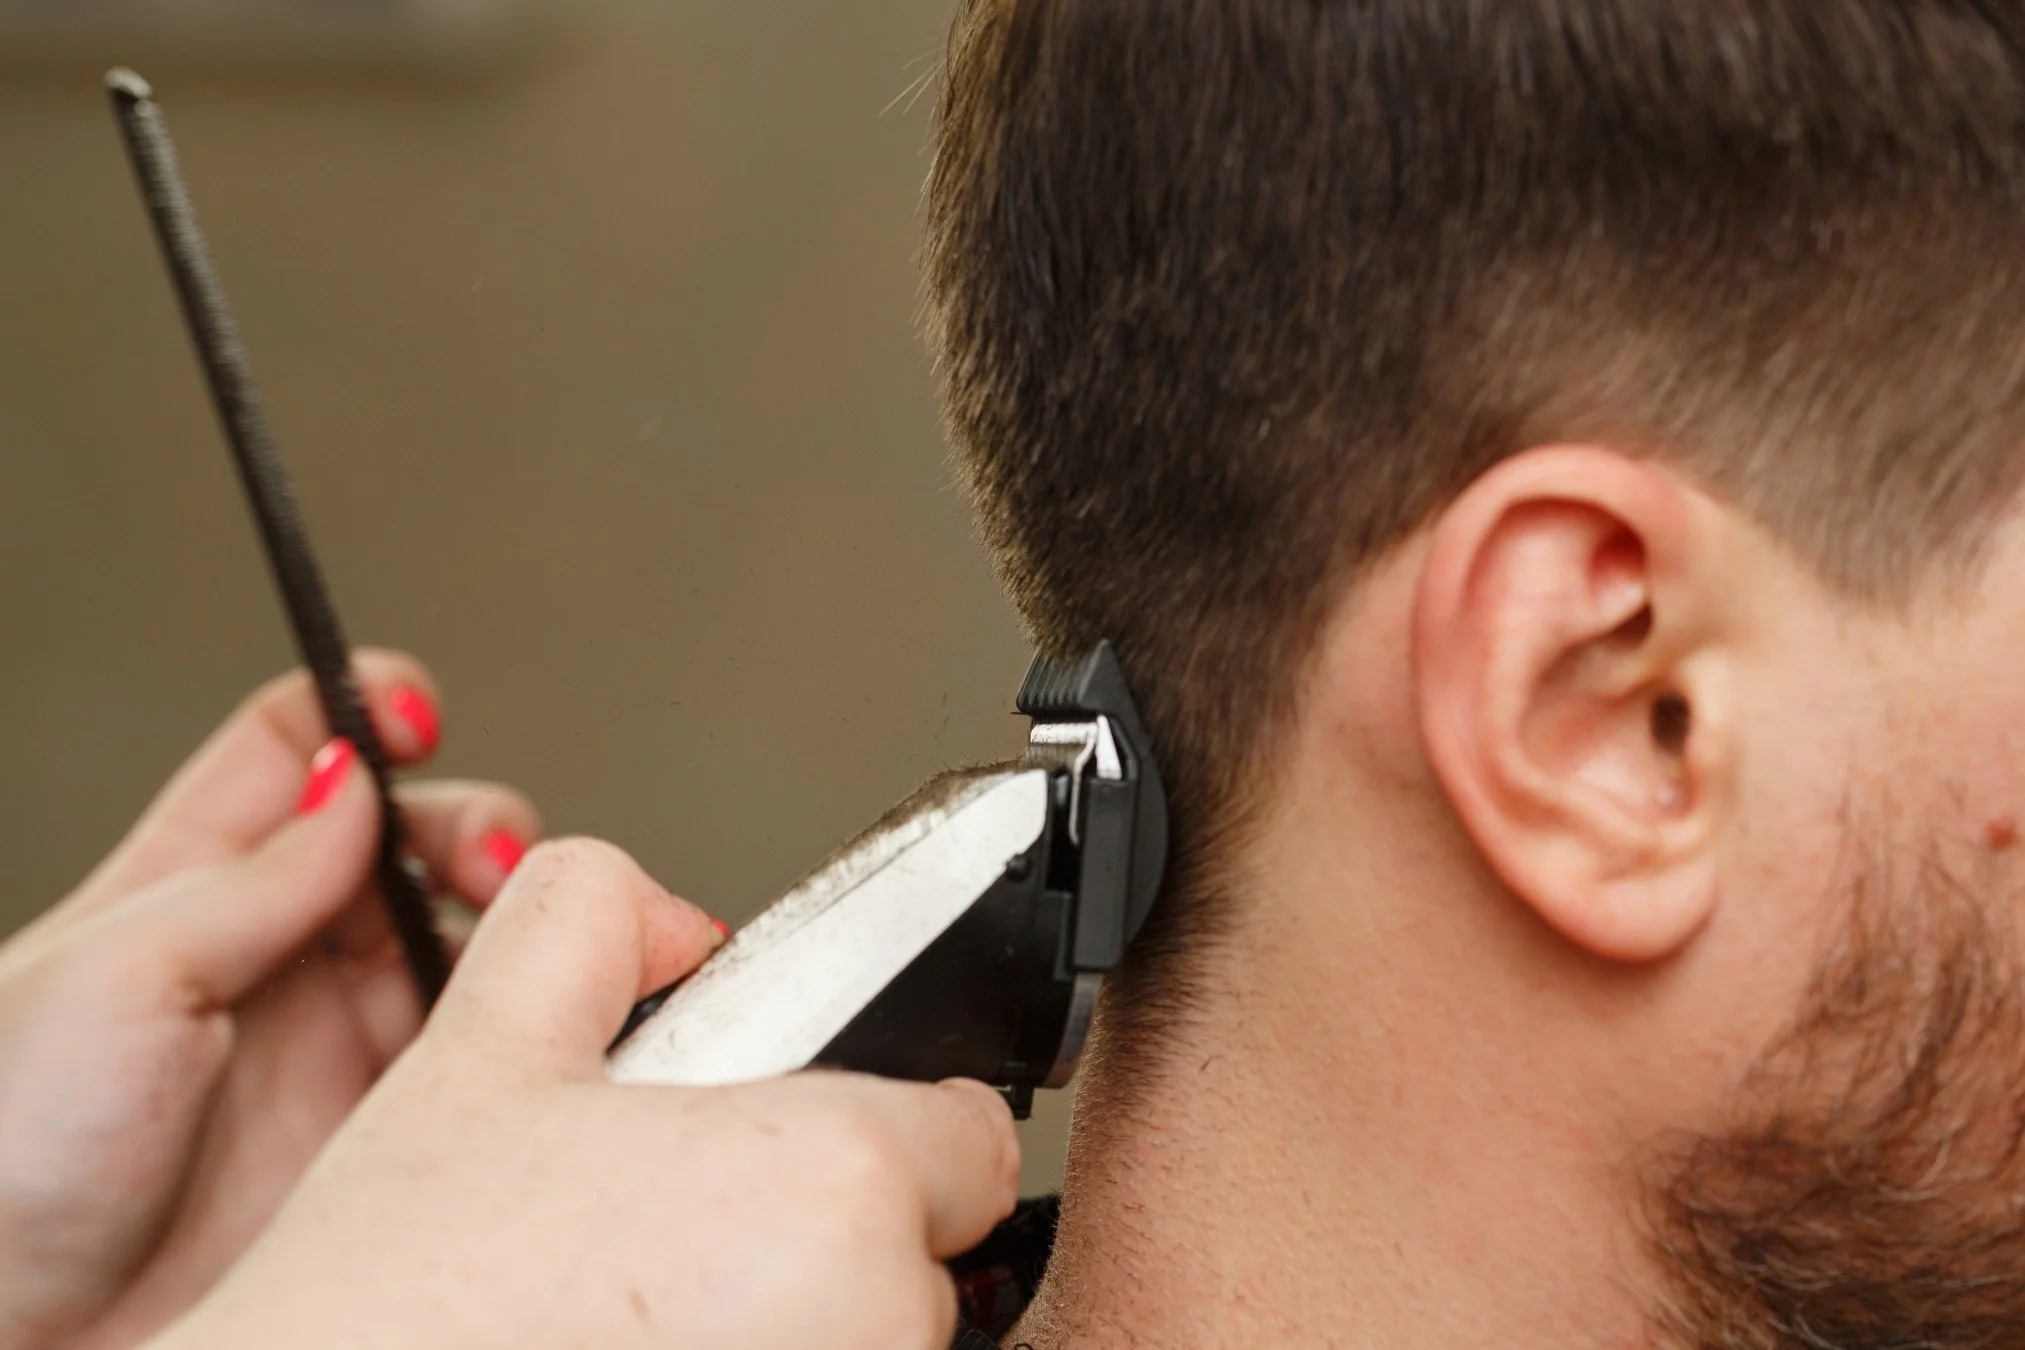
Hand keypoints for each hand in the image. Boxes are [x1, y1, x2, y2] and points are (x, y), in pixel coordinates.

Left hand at [0, 650, 540, 1349]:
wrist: (28, 1340)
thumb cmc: (5, 1158)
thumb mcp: (112, 980)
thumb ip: (251, 877)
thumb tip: (355, 780)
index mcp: (186, 882)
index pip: (293, 748)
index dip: (364, 711)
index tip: (416, 716)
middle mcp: (276, 949)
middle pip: (409, 833)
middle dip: (469, 822)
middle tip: (488, 861)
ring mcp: (338, 1037)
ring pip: (467, 930)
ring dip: (518, 912)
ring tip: (529, 933)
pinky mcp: (391, 1123)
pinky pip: (487, 1040)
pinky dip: (533, 1011)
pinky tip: (535, 1009)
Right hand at [155, 839, 1021, 1349]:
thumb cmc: (385, 1312)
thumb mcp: (477, 1059)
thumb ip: (586, 925)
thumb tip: (668, 914)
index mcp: (836, 1180)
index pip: (970, 1142)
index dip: (879, 1140)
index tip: (796, 1168)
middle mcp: (875, 1320)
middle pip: (922, 1261)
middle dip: (824, 1247)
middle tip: (682, 1261)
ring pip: (881, 1347)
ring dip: (800, 1331)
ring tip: (655, 1329)